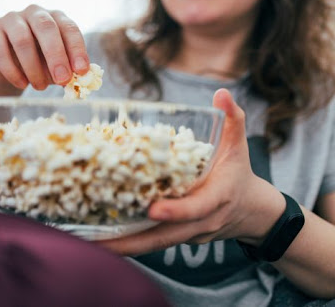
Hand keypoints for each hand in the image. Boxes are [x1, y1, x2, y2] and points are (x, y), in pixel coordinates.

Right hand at [0, 4, 89, 90]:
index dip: (77, 49)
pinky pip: (0, 50)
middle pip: (46, 28)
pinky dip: (12, 71)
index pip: (69, 28)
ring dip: (33, 67)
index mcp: (57, 18)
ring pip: (22, 40)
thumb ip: (67, 71)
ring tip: (40, 87)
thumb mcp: (56, 68)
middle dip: (56, 56)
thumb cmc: (41, 65)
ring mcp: (12, 18)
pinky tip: (22, 84)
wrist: (10, 68)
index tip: (82, 70)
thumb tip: (76, 80)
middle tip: (62, 79)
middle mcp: (35, 12)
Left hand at [98, 89, 285, 255]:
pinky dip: (129, 243)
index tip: (152, 209)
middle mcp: (200, 222)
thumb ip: (233, 119)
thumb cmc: (239, 174)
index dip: (176, 210)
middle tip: (99, 242)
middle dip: (132, 242)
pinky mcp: (177, 238)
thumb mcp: (239, 146)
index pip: (197, 208)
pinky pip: (152, 242)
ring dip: (123, 246)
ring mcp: (188, 235)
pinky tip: (102, 241)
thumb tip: (222, 93)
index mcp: (217, 198)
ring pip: (154, 244)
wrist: (250, 211)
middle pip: (164, 236)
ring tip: (90, 244)